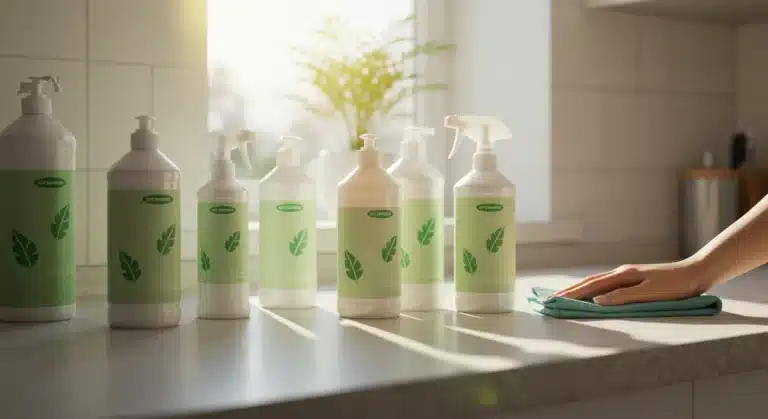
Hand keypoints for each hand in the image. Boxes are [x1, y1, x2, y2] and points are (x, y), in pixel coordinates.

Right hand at [554, 260, 718, 304]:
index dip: (572, 294)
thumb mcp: (650, 293)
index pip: (591, 287)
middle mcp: (621, 273)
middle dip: (569, 291)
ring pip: (596, 283)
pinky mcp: (634, 279)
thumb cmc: (676, 286)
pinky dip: (592, 289)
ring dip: (579, 289)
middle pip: (589, 282)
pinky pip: (606, 285)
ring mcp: (627, 275)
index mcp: (623, 276)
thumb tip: (597, 301)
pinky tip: (591, 294)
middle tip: (551, 298)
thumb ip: (623, 297)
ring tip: (564, 296)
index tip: (555, 300)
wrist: (697, 273)